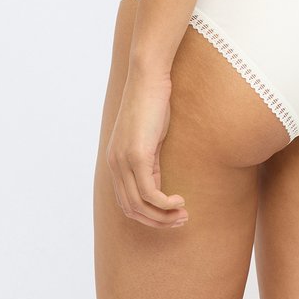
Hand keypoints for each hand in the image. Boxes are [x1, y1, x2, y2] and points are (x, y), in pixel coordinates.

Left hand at [105, 69, 187, 228]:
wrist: (148, 77)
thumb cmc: (153, 101)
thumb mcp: (150, 137)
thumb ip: (150, 161)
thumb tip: (157, 185)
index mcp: (116, 161)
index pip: (127, 202)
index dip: (149, 214)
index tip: (171, 214)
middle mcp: (115, 164)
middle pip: (131, 209)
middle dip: (157, 220)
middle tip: (181, 220)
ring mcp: (124, 161)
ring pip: (140, 205)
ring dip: (163, 216)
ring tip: (184, 214)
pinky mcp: (137, 156)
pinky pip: (149, 193)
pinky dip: (165, 204)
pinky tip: (180, 200)